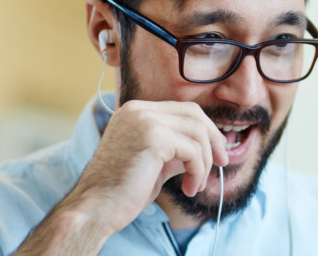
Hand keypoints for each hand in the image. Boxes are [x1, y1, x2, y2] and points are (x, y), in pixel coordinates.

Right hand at [70, 100, 229, 232]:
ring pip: (197, 132)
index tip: (216, 152)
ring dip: (204, 162)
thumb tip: (203, 150)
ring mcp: (145, 120)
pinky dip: (198, 171)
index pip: (182, 110)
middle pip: (194, 113)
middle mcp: (139, 110)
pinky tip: (189, 188)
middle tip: (222, 162)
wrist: (95, 208)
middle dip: (213, 139)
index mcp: (135, 111)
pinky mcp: (154, 137)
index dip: (205, 130)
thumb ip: (175, 150)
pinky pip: (193, 151)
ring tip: (196, 185)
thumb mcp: (154, 163)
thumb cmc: (122, 191)